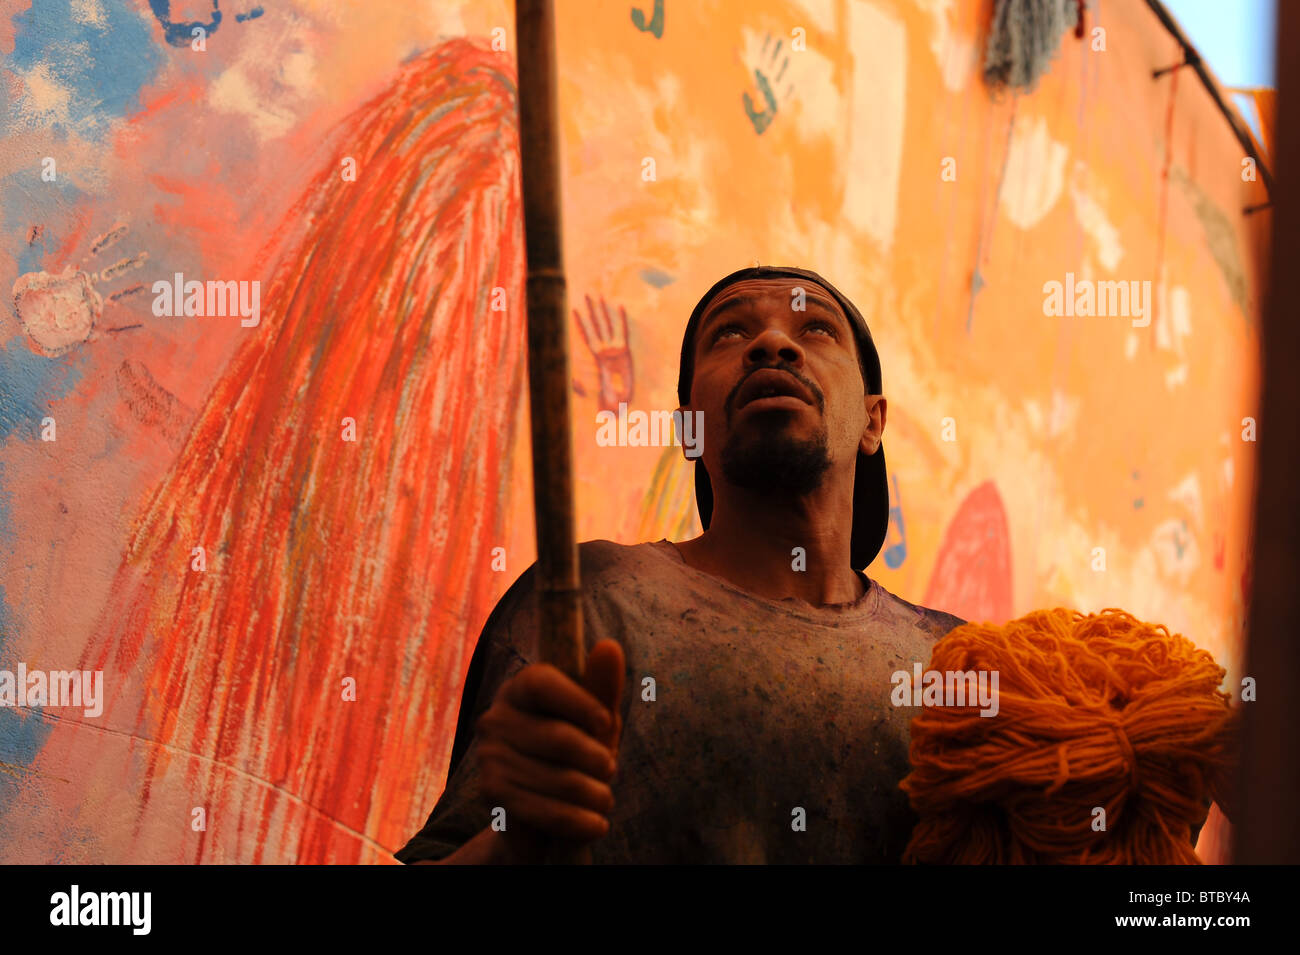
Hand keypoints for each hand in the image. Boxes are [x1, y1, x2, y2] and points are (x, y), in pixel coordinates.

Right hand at [476, 640, 624, 860]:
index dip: (580, 702)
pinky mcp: (492, 795)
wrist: (546, 809)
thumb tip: (609, 646)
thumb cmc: (577, 752)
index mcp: (520, 688)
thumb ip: (602, 686)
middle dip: (598, 759)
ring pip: (559, 778)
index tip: (606, 723)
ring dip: (596, 795)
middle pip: (559, 737)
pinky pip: (547, 810)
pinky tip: (596, 824)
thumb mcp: (595, 720)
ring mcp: (490, 757)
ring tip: (604, 799)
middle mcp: (496, 718)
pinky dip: (580, 822)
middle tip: (611, 770)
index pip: (541, 681)